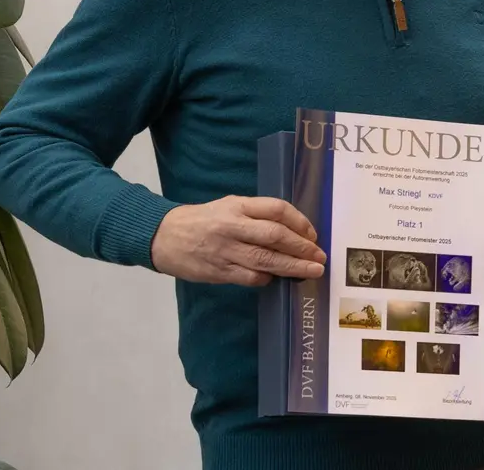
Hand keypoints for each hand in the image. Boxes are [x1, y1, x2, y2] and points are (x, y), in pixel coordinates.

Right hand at [151, 196, 325, 285]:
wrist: (163, 236)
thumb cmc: (203, 219)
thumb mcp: (228, 206)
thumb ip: (256, 214)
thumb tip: (292, 231)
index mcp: (237, 206)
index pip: (276, 209)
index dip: (299, 222)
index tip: (312, 234)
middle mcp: (232, 226)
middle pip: (275, 236)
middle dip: (302, 248)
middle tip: (320, 257)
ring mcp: (225, 250)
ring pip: (266, 260)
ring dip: (293, 267)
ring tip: (312, 272)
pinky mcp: (218, 272)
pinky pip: (250, 277)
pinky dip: (267, 278)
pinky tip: (277, 279)